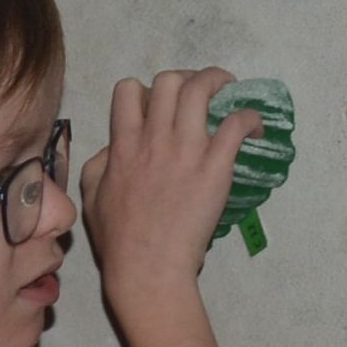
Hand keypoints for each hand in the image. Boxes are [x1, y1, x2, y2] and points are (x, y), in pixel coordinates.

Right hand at [77, 67, 257, 317]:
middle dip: (187, 79)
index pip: (129, 90)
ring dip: (219, 83)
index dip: (146, 91)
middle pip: (170, 81)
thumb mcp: (92, 195)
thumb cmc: (119, 240)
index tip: (159, 108)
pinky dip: (249, 117)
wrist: (147, 267)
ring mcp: (186, 151)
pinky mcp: (215, 167)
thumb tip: (114, 147)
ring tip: (230, 92)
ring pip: (202, 89)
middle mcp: (154, 139)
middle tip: (201, 95)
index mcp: (122, 145)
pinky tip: (254, 127)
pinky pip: (236, 124)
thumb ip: (100, 163)